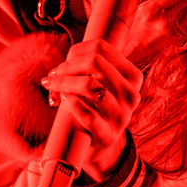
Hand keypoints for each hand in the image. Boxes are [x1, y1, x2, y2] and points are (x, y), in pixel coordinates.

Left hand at [40, 39, 142, 178]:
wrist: (99, 139)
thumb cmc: (95, 104)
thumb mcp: (100, 82)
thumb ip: (87, 66)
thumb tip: (61, 67)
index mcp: (133, 76)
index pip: (101, 47)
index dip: (76, 51)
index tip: (64, 63)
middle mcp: (131, 94)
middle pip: (94, 62)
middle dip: (67, 66)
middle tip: (53, 76)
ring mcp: (122, 116)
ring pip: (89, 85)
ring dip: (63, 83)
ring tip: (53, 88)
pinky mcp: (108, 135)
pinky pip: (87, 114)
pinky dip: (71, 103)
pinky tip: (62, 100)